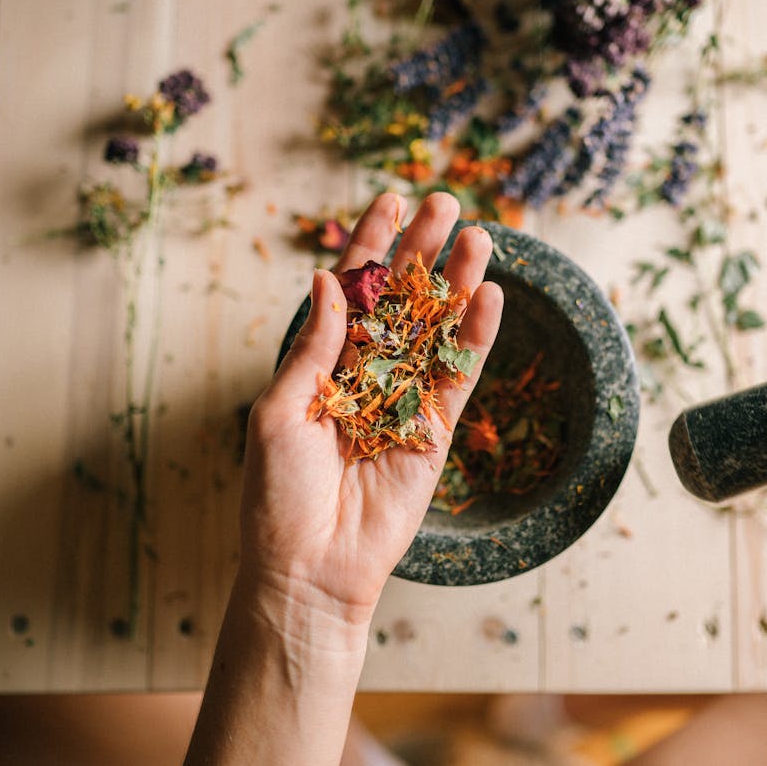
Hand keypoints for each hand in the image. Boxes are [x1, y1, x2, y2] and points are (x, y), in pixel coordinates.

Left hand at [241, 191, 502, 627]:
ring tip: (478, 236)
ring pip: (436, 329)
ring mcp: (403, 399)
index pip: (351, 291)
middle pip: (401, 299)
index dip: (370, 245)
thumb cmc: (277, 494)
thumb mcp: (278, 411)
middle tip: (445, 202)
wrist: (309, 567)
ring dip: (457, 284)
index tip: (390, 200)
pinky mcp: (434, 431)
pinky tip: (489, 297)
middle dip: (422, 250)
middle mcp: (365, 373)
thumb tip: (330, 281)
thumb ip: (312, 347)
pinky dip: (475, 338)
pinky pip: (458, 377)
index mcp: (320, 363)